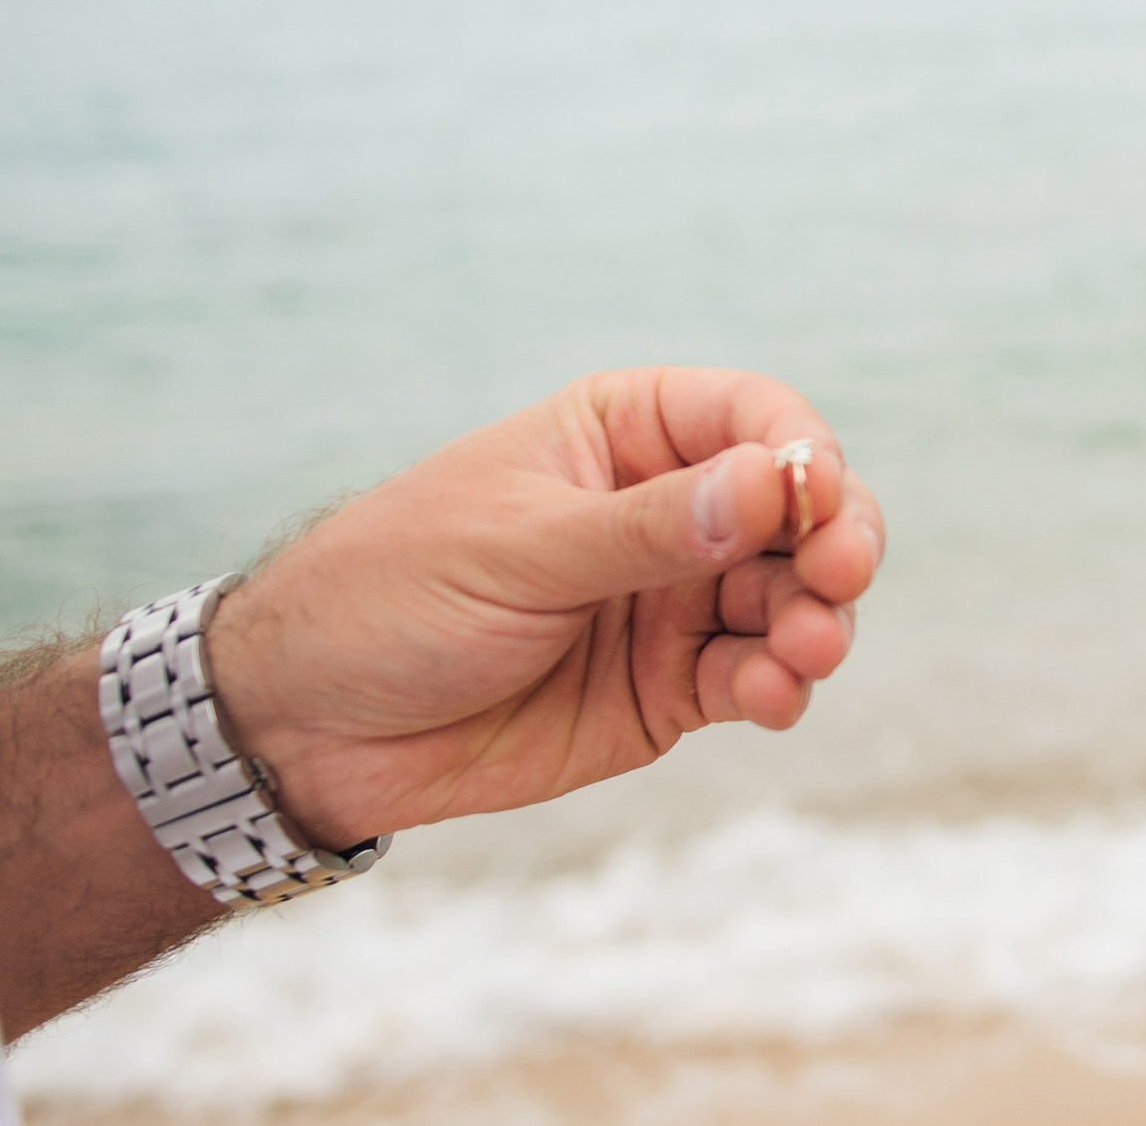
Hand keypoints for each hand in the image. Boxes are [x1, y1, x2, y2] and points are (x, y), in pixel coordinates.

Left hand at [208, 367, 884, 849]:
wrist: (305, 728)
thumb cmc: (389, 596)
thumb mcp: (514, 550)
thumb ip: (646, 526)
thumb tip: (774, 483)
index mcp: (628, 435)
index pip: (754, 416)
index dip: (803, 453)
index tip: (817, 499)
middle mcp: (671, 510)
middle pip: (801, 510)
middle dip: (836, 540)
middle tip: (840, 577)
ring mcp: (678, 601)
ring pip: (795, 598)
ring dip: (819, 620)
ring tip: (806, 652)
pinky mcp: (675, 688)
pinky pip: (756, 679)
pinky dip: (780, 687)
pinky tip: (769, 698)